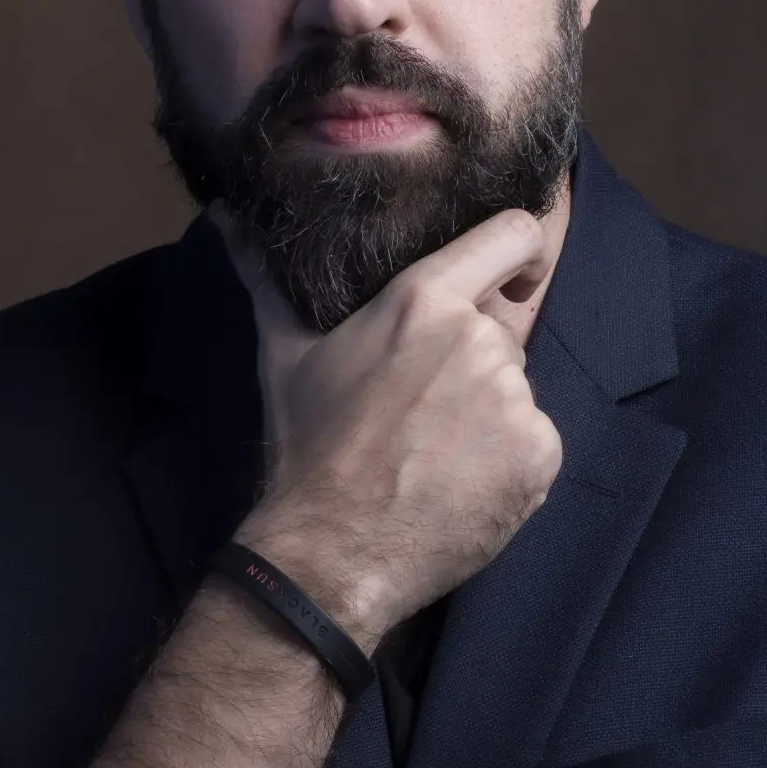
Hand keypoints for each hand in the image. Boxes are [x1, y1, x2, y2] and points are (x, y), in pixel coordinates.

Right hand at [235, 208, 564, 640]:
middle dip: (471, 361)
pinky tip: (459, 484)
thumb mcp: (285, 355)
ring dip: (488, 416)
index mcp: (424, 299)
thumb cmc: (309, 448)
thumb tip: (226, 217)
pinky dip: (508, 463)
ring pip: (516, 390)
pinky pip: (535, 442)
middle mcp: (480, 339)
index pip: (514, 234)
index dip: (518, 253)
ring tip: (434, 455)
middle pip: (501, 331)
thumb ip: (267, 280)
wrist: (334, 550)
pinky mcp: (540, 454)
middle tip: (421, 410)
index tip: (508, 280)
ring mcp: (516, 399)